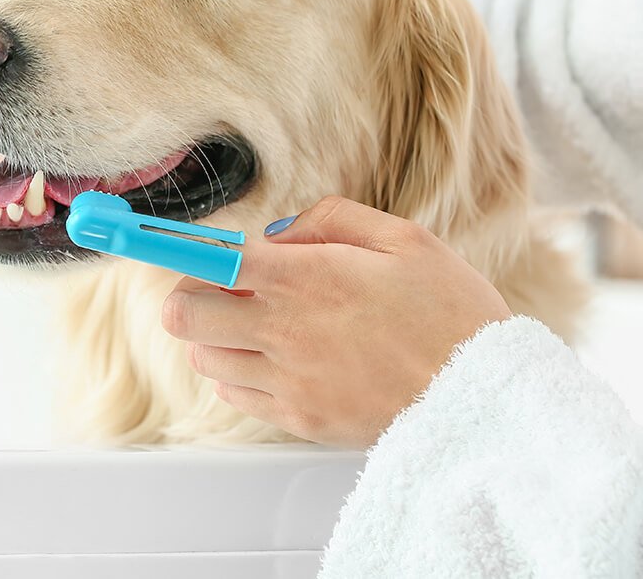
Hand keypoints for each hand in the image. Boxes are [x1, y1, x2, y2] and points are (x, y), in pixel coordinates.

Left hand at [160, 196, 513, 447]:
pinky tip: (280, 359)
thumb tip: (276, 233)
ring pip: (204, 357)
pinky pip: (236, 396)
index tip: (156, 239)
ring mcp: (288, 382)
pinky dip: (242, 375)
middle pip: (181, 315)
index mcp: (305, 279)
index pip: (207, 262)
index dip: (174, 247)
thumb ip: (330, 222)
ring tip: (264, 325)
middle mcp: (285, 332)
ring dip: (218, 336)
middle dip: (194, 294)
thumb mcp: (405, 239)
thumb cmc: (453, 313)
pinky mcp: (300, 420)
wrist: (486, 396)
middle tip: (230, 288)